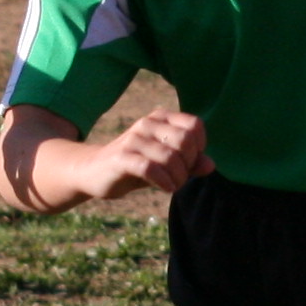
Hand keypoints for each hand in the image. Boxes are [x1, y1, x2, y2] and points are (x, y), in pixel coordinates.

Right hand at [74, 109, 211, 202]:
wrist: (94, 172)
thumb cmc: (137, 166)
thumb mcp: (167, 164)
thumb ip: (190, 163)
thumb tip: (211, 165)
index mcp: (160, 118)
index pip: (194, 126)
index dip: (199, 148)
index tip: (189, 163)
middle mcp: (147, 123)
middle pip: (185, 141)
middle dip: (189, 164)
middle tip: (180, 177)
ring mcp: (133, 139)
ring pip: (170, 157)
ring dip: (178, 177)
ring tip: (172, 185)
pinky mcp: (122, 158)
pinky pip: (151, 168)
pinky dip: (164, 181)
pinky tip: (166, 188)